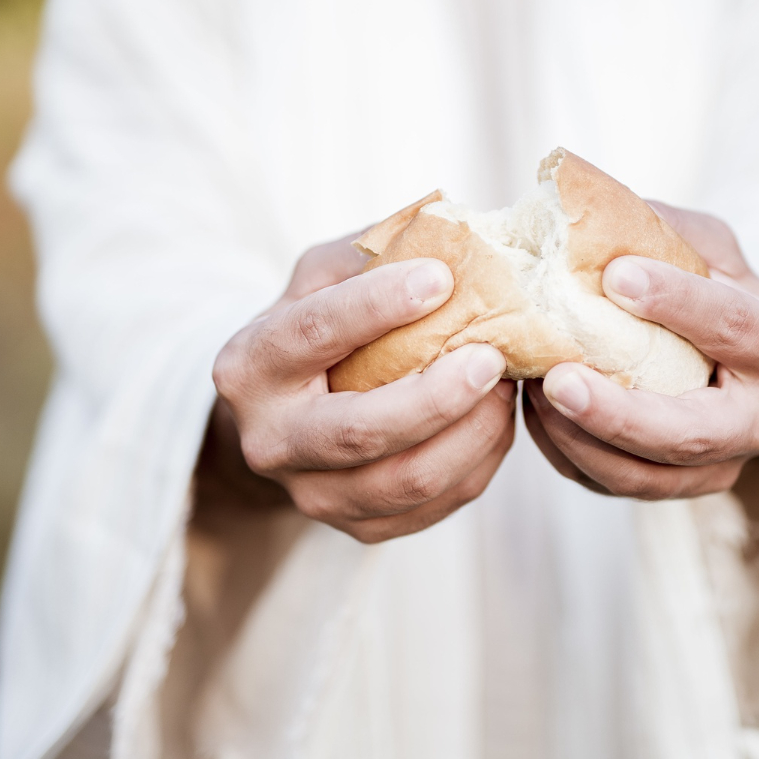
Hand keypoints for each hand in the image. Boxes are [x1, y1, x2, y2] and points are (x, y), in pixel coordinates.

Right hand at [206, 233, 515, 542]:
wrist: (286, 416)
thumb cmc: (317, 325)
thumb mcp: (324, 276)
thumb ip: (372, 253)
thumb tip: (453, 230)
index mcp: (251, 365)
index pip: (312, 333)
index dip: (376, 307)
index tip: (440, 278)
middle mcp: (270, 440)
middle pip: (360, 430)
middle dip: (435, 396)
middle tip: (492, 357)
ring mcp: (312, 495)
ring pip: (407, 480)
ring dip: (472, 432)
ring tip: (507, 384)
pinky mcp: (359, 528)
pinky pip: (435, 505)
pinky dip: (480, 461)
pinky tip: (497, 418)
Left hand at [522, 204, 758, 499]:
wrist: (732, 349)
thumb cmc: (714, 284)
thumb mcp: (707, 243)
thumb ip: (663, 229)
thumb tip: (589, 213)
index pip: (737, 328)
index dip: (679, 303)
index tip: (616, 277)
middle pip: (690, 433)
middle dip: (619, 413)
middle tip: (558, 380)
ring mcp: (718, 465)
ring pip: (643, 476)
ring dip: (577, 437)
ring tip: (532, 387)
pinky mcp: (671, 488)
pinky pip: (609, 483)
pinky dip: (564, 450)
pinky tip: (535, 409)